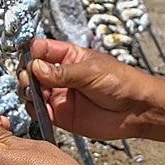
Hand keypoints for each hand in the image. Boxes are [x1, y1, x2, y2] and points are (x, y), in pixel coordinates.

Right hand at [24, 37, 155, 140]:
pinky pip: (40, 112)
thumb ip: (62, 72)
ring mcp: (60, 95)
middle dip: (27, 74)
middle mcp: (61, 76)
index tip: (30, 59)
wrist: (137, 109)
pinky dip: (35, 111)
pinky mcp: (61, 115)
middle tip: (31, 79)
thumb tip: (35, 67)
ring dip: (28, 92)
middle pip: (32, 71)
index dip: (32, 53)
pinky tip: (41, 108)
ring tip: (34, 93)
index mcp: (69, 57)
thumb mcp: (91, 71)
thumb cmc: (122, 82)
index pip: (41, 49)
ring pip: (32, 92)